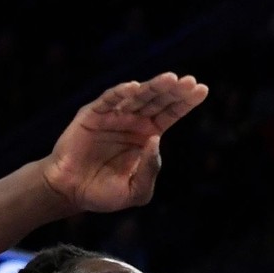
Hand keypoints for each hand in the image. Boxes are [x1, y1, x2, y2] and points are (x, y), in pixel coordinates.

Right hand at [41, 72, 207, 213]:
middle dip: (174, 90)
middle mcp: (134, 122)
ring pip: (137, 96)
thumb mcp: (137, 191)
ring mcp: (113, 116)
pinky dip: (120, 93)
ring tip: (170, 79)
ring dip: (153, 86)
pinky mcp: (92, 115)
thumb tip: (155, 139)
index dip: (186, 101)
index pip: (171, 113)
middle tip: (189, 81)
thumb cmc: (105, 193)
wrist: (71, 193)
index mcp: (148, 136)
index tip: (202, 89)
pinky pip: (108, 100)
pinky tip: (134, 88)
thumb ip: (150, 169)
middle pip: (158, 100)